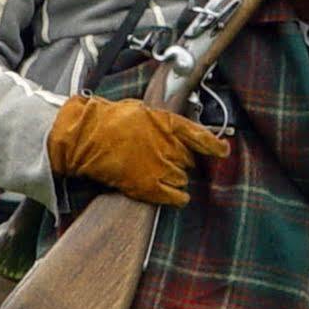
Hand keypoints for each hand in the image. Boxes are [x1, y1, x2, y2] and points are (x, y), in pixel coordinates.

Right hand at [46, 94, 229, 205]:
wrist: (85, 137)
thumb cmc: (107, 122)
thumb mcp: (141, 111)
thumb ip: (160, 122)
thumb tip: (171, 130)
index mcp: (167, 123)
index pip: (200, 136)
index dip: (214, 145)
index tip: (222, 151)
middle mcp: (169, 145)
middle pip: (189, 160)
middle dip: (181, 160)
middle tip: (164, 159)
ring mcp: (161, 166)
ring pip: (183, 178)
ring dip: (175, 177)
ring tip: (158, 172)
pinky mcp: (150, 186)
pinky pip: (176, 197)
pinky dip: (177, 197)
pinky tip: (173, 195)